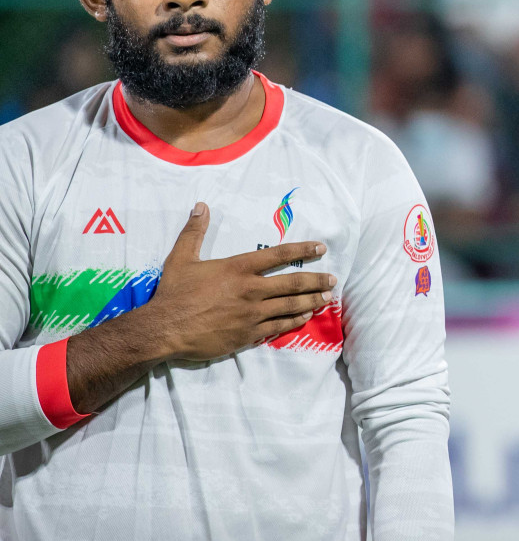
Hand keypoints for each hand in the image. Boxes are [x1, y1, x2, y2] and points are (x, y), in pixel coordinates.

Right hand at [143, 203, 336, 361]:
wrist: (163, 329)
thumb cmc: (173, 293)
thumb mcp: (181, 258)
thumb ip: (195, 232)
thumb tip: (201, 206)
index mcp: (238, 268)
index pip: (278, 254)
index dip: (302, 249)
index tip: (321, 247)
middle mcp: (250, 289)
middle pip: (293, 282)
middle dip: (316, 280)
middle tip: (333, 279)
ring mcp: (251, 313)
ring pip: (290, 306)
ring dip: (311, 301)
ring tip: (326, 297)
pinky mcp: (248, 334)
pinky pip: (278, 326)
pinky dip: (294, 321)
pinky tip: (305, 317)